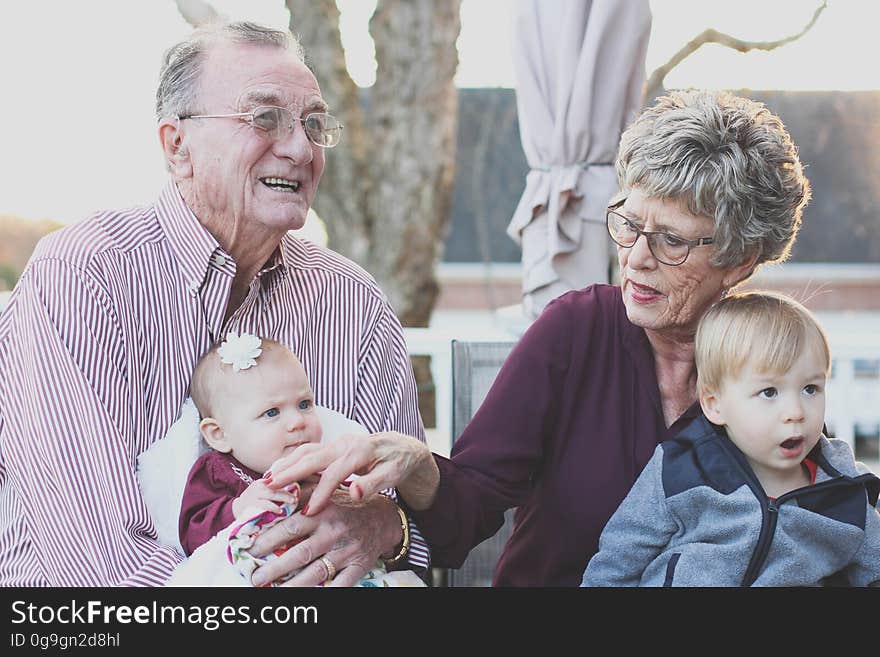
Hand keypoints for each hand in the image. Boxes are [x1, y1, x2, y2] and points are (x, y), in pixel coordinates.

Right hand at [232, 478, 298, 519]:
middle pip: (276, 485)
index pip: (278, 478)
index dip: (289, 480)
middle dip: (288, 491)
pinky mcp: (250, 504)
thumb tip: (296, 493)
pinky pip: (264, 504)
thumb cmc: (255, 501)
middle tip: (296, 497)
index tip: (298, 486)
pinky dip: (273, 507)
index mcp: (263, 482)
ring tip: (292, 502)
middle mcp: (258, 486)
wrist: (237, 509)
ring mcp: (254, 494)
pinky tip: (280, 510)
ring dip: (283, 498)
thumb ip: (277, 491)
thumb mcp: (264, 492)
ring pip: (271, 493)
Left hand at [248, 489, 400, 586]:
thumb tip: (270, 485)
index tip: (251, 549)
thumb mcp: (326, 490)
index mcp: (323, 512)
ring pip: (316, 572)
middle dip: (275, 568)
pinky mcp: (358, 567)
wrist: (383, 517)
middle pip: (300, 553)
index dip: (269, 539)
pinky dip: (325, 591)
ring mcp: (347, 551)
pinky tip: (307, 596)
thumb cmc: (346, 504)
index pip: (291, 527)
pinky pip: (340, 584)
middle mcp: (334, 532)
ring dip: (292, 584)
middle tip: (255, 577)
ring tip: (272, 591)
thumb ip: (301, 490)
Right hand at [266, 431, 438, 514]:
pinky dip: (292, 461)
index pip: (335, 473)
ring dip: (286, 464)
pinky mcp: (333, 446)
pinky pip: (308, 452)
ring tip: (267, 480)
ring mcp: (337, 443)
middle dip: (289, 472)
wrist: (402, 447)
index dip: (321, 493)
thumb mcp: (393, 475)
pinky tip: (279, 472)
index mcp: (359, 451)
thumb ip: (374, 484)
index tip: (308, 512)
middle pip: (312, 457)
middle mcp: (344, 443)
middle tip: (268, 487)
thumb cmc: (398, 463)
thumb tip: (355, 494)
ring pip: (306, 451)